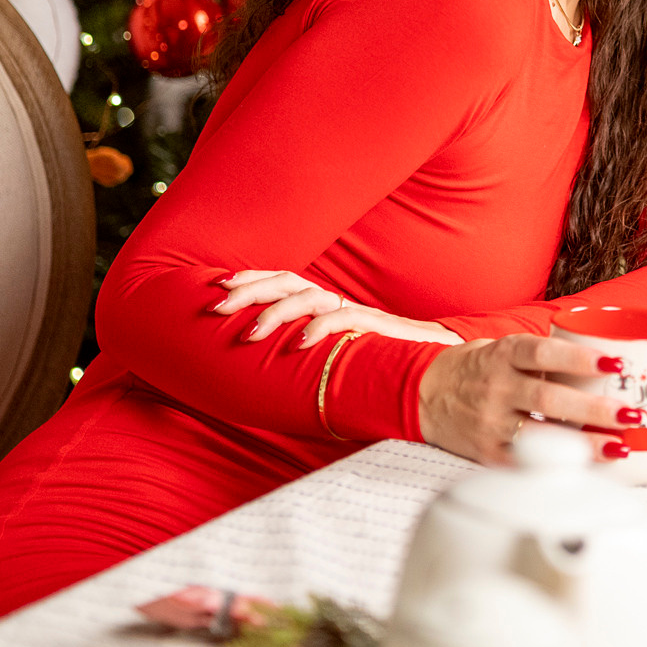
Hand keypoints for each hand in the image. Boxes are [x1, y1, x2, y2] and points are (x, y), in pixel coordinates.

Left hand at [213, 270, 463, 347]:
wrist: (430, 367)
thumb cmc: (377, 363)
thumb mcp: (333, 354)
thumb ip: (306, 350)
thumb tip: (264, 363)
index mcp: (324, 305)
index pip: (283, 280)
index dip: (252, 278)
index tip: (218, 285)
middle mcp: (337, 302)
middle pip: (288, 282)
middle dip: (249, 291)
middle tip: (217, 309)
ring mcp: (355, 312)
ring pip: (309, 297)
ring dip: (275, 314)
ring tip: (249, 335)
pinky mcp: (374, 326)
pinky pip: (342, 319)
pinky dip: (318, 328)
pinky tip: (297, 345)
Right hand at [418, 334, 635, 464]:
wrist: (426, 394)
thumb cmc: (478, 368)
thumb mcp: (505, 348)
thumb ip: (545, 356)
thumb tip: (603, 361)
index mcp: (504, 354)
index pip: (544, 353)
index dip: (579, 357)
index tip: (613, 363)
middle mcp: (497, 387)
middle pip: (549, 398)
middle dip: (594, 409)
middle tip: (630, 414)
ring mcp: (490, 422)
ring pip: (540, 435)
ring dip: (584, 443)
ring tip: (619, 447)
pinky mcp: (486, 452)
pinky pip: (525, 462)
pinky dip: (556, 466)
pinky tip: (585, 468)